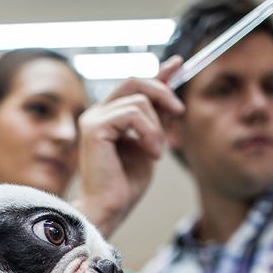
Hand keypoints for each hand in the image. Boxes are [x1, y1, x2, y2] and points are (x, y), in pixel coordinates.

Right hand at [72, 56, 184, 236]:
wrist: (109, 208)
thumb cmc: (125, 185)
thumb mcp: (150, 145)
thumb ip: (156, 121)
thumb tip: (170, 97)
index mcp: (108, 117)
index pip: (134, 87)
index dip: (158, 74)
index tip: (178, 64)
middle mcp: (97, 114)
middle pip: (134, 83)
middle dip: (162, 92)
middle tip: (179, 111)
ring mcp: (93, 119)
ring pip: (139, 101)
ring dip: (157, 127)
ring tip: (157, 152)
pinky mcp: (94, 128)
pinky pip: (132, 114)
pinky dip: (149, 132)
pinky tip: (151, 153)